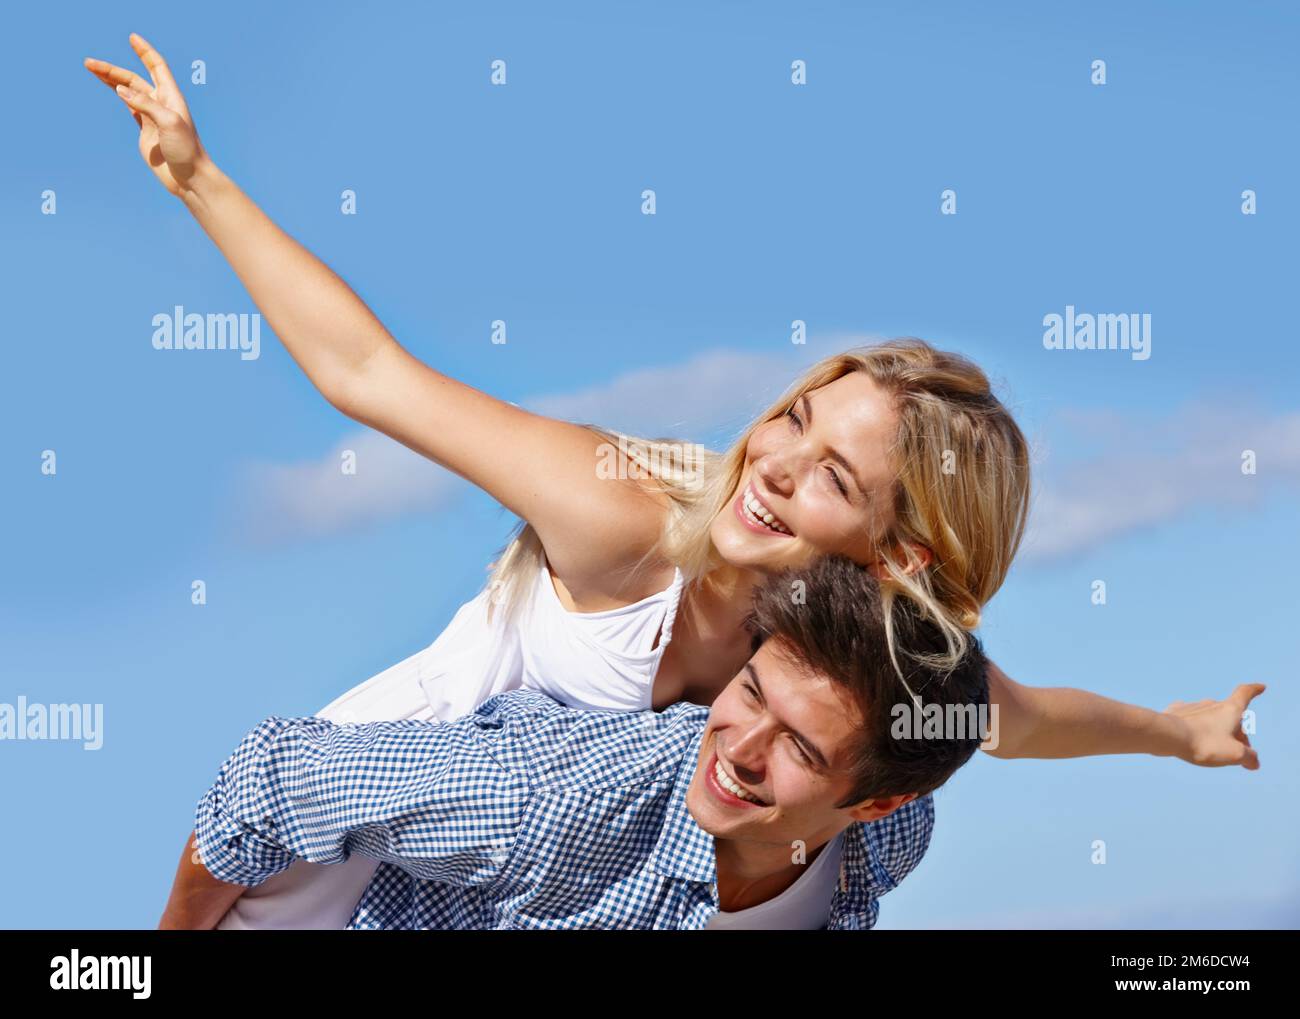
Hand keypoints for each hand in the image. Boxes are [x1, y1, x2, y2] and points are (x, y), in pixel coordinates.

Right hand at [84, 33, 206, 196]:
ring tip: (91, 69)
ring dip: (111, 80)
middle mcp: (162, 104)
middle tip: (89, 63)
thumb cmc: (186, 150)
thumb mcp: (168, 123)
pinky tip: (111, 87)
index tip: (132, 38)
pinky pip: (130, 107)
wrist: (190, 178)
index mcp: (171, 98)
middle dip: (112, 69)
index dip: (145, 52)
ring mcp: (153, 117)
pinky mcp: (146, 131)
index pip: (157, 67)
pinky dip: (119, 95)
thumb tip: (120, 89)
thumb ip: (145, 104)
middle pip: (135, 79)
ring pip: (129, 91)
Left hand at [1164, 683, 1264, 768]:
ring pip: (1211, 719)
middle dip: (1237, 733)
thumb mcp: (1235, 755)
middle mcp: (1212, 704)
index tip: (1260, 686)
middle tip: (1237, 754)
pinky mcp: (1176, 712)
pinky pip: (1191, 720)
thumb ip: (1249, 758)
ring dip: (1216, 731)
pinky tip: (1192, 738)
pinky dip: (1196, 729)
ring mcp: (1193, 707)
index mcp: (1230, 709)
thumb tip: (1253, 762)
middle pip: (1230, 716)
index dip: (1254, 690)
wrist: (1167, 736)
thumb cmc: (1204, 743)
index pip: (1245, 694)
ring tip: (1213, 750)